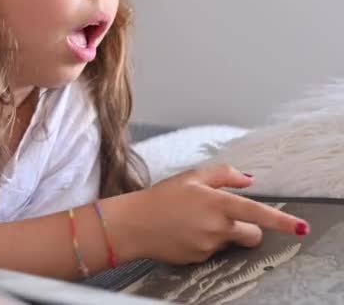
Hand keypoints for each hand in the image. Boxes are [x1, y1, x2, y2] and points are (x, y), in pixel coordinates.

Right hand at [114, 164, 308, 264]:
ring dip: (220, 233)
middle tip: (225, 217)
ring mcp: (208, 246)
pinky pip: (211, 251)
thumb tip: (248, 180)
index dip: (282, 221)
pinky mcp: (198, 259)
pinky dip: (204, 242)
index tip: (301, 228)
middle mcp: (216, 227)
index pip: (258, 213)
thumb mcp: (191, 177)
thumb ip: (223, 175)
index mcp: (217, 203)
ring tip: (192, 222)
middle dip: (247, 228)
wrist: (132, 224)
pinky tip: (184, 233)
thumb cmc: (160, 197)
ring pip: (229, 242)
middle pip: (252, 235)